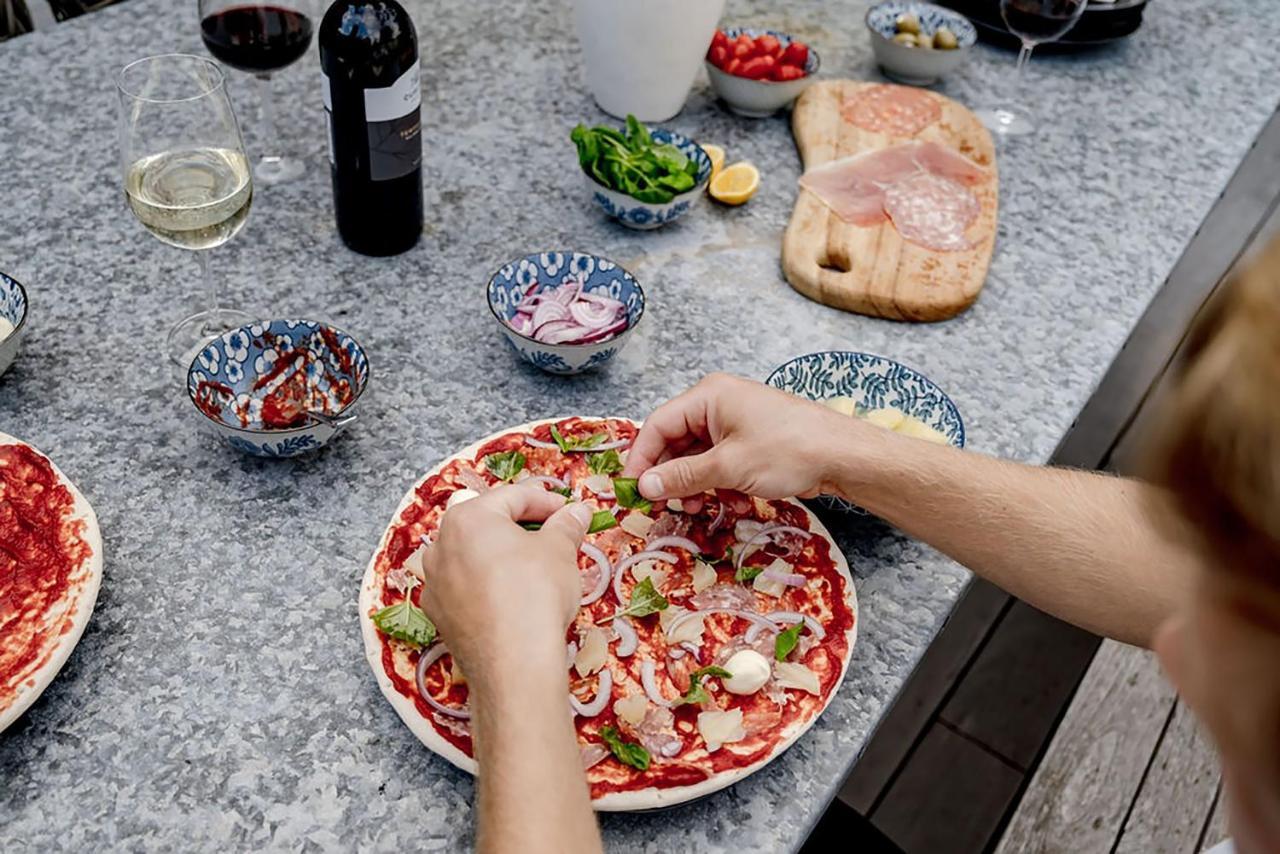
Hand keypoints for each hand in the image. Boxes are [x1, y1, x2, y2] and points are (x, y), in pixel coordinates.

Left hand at [421, 483, 592, 681]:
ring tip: (532, 568)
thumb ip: (566, 524)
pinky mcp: (437, 614)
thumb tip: (577, 511)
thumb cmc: (536, 595)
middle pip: (486, 522)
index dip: (548, 501)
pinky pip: (464, 586)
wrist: (513, 665)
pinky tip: (510, 597)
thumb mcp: (560, 551)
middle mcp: (441, 544)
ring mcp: (434, 581)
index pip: (514, 496)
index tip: (570, 512)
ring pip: (471, 555)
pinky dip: (485, 584)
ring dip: (500, 554)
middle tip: (552, 537)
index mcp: (468, 517)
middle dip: (520, 526)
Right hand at [623, 373, 876, 509]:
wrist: (844, 456)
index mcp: (709, 396)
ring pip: (697, 455)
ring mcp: (736, 422)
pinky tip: (728, 503)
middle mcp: (719, 403)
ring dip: (693, 484)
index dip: (642, 459)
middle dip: (669, 475)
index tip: (633, 491)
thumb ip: (683, 476)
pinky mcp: (751, 441)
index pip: (658, 425)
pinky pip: (720, 461)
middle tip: (663, 506)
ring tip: (695, 508)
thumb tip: (644, 486)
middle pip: (676, 440)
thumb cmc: (789, 450)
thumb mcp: (729, 467)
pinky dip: (717, 483)